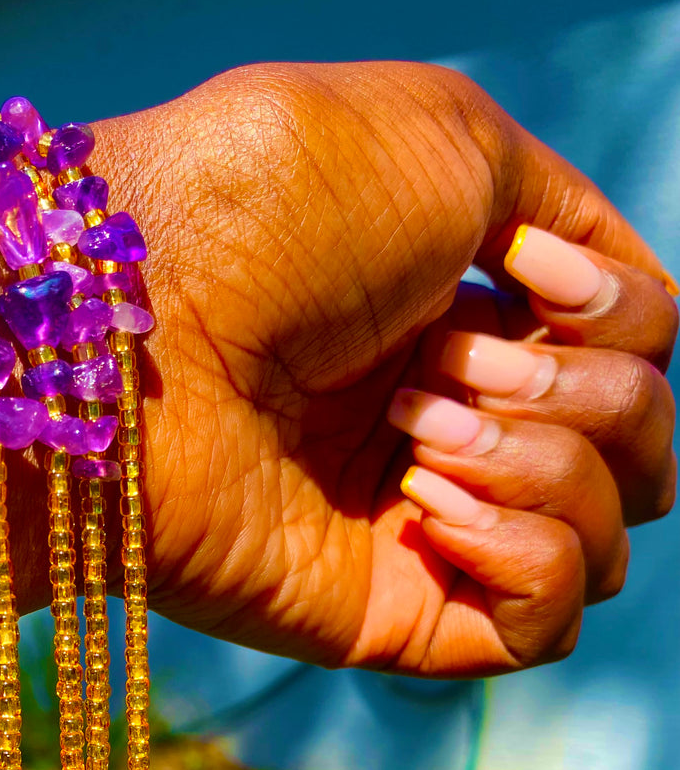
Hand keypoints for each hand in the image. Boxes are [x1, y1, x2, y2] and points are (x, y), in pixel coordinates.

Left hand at [97, 62, 676, 674]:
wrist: (140, 328)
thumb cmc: (274, 211)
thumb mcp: (449, 142)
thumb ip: (570, 220)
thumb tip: (629, 311)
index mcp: (466, 320)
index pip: (637, 358)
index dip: (613, 324)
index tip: (516, 281)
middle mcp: (452, 425)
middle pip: (640, 449)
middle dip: (572, 391)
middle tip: (436, 365)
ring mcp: (422, 524)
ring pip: (609, 536)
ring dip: (547, 463)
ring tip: (420, 432)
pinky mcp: (393, 614)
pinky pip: (547, 627)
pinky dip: (530, 553)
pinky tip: (434, 504)